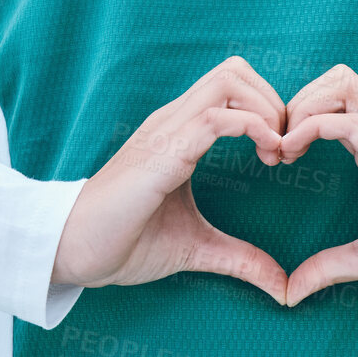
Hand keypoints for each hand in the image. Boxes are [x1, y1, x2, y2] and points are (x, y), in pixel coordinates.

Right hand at [50, 55, 289, 303]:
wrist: (73, 251)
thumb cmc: (125, 241)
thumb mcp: (196, 248)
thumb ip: (239, 258)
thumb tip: (281, 286)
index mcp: (180, 131)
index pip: (232, 85)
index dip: (268, 108)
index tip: (283, 154)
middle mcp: (174, 121)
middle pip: (235, 71)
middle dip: (273, 100)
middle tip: (285, 148)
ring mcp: (166, 131)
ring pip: (228, 81)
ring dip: (265, 109)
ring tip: (276, 152)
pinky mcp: (161, 153)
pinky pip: (214, 119)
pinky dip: (252, 126)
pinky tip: (266, 155)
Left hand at [278, 64, 357, 305]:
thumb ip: (333, 265)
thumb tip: (294, 289)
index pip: (334, 105)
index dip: (298, 120)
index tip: (276, 157)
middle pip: (336, 80)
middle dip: (297, 101)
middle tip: (276, 144)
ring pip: (342, 84)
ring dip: (303, 106)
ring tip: (285, 145)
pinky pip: (348, 120)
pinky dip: (313, 126)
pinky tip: (295, 151)